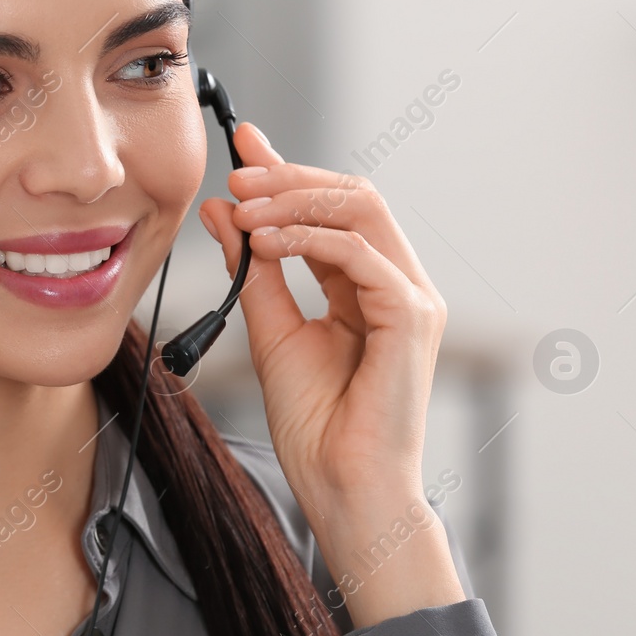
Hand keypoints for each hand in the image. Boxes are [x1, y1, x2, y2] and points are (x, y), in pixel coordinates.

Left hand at [197, 121, 464, 625]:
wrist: (342, 488)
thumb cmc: (317, 426)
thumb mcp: (271, 332)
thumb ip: (253, 271)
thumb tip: (222, 214)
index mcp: (367, 286)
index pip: (330, 209)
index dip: (287, 172)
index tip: (240, 146)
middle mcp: (396, 284)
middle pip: (353, 195)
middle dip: (290, 175)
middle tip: (235, 172)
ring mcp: (411, 298)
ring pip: (362, 210)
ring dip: (296, 197)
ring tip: (243, 203)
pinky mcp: (412, 317)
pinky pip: (360, 253)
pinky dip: (307, 237)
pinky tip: (263, 240)